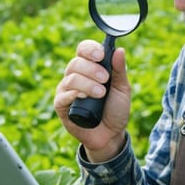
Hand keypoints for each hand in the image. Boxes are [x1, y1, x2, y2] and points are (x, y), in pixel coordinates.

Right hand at [54, 40, 131, 161]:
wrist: (110, 135)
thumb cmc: (115, 110)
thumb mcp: (122, 89)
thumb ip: (119, 70)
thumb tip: (120, 50)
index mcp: (89, 68)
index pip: (83, 50)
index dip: (90, 49)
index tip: (101, 55)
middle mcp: (75, 76)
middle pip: (76, 62)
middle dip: (92, 69)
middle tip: (105, 80)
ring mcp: (66, 90)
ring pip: (71, 78)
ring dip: (87, 84)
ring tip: (100, 94)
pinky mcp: (61, 105)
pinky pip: (62, 96)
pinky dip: (72, 94)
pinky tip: (81, 97)